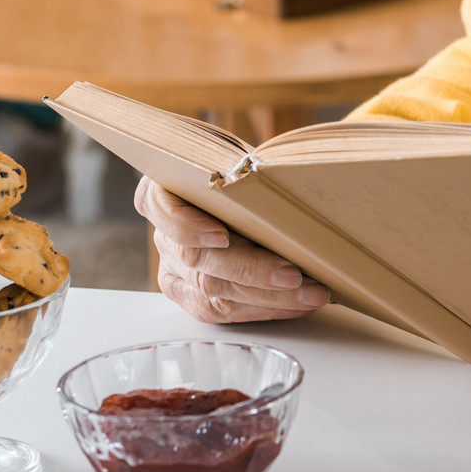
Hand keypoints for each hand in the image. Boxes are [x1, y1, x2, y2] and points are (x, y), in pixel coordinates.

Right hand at [137, 178, 331, 322]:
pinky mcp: (195, 299)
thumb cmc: (241, 174)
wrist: (244, 195)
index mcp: (163, 192)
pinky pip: (227, 311)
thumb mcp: (239, 160)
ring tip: (310, 293)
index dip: (187, 225)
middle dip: (252, 271)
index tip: (221, 235)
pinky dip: (268, 307)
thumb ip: (246, 172)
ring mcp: (176, 271)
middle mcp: (165, 235)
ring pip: (216, 293)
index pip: (160, 207)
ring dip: (270, 296)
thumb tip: (285, 182)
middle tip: (293, 275)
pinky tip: (297, 303)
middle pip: (199, 260)